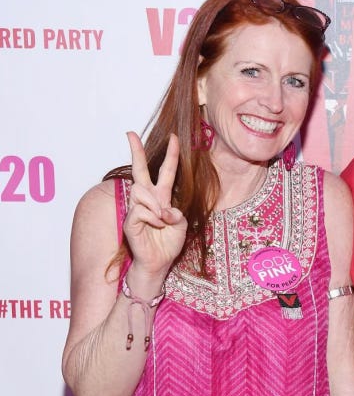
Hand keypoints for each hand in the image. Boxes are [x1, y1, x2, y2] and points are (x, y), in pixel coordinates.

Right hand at [123, 132, 186, 276]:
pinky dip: (152, 218)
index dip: (171, 155)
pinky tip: (155, 226)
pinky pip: (141, 210)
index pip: (165, 171)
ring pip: (141, 191)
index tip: (173, 137)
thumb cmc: (168, 243)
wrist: (159, 262)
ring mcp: (136, 208)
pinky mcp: (130, 220)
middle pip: (139, 170)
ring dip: (156, 206)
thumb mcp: (181, 225)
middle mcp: (147, 199)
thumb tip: (163, 208)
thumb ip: (177, 213)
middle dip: (135, 151)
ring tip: (161, 221)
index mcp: (162, 197)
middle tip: (129, 134)